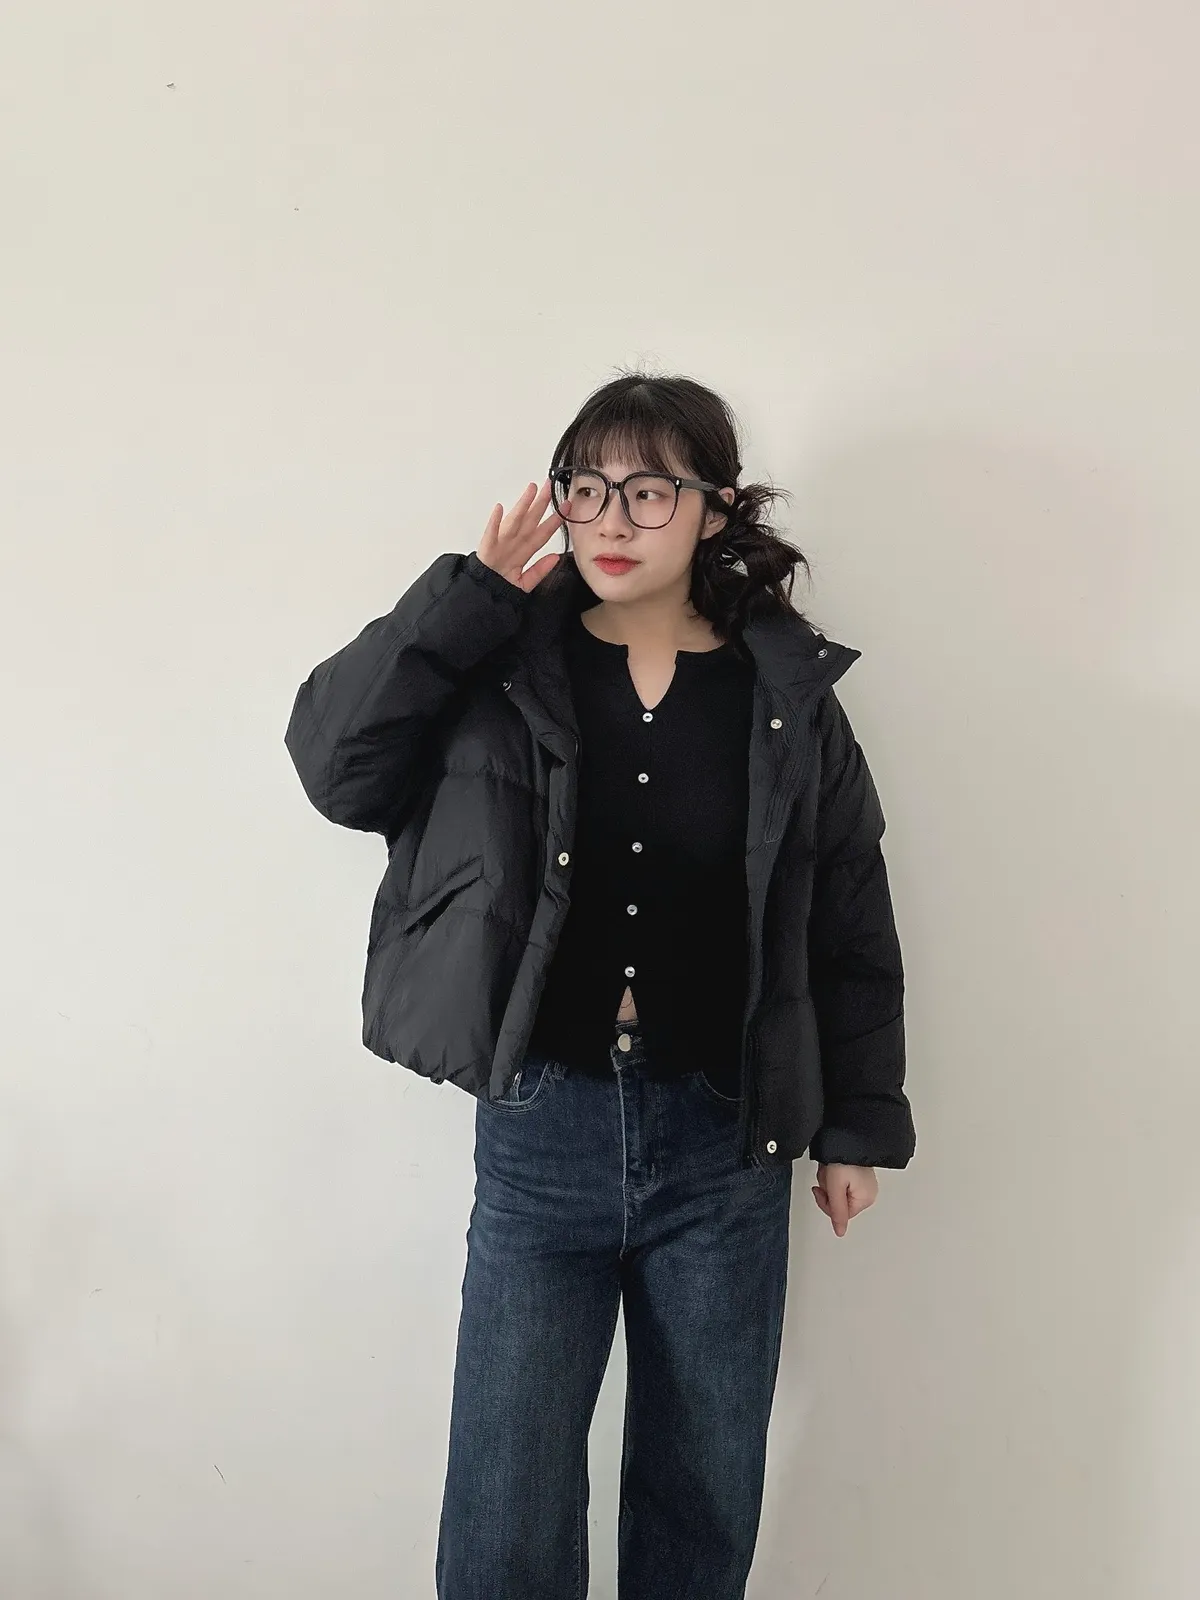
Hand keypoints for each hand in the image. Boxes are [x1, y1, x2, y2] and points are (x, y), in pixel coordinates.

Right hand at [477, 479, 568, 593]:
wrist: (481, 594)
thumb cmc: (500, 586)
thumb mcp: (525, 583)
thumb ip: (540, 570)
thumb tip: (556, 557)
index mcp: (524, 551)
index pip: (542, 533)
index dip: (555, 520)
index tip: (566, 506)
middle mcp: (514, 543)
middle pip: (530, 521)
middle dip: (541, 503)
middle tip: (550, 486)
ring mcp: (500, 544)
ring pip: (514, 522)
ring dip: (522, 506)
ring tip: (531, 491)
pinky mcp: (487, 548)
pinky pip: (491, 534)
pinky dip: (494, 522)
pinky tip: (499, 509)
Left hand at [812, 1164, 877, 1236]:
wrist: (845, 1135)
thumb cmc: (843, 1158)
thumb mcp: (835, 1188)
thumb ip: (837, 1212)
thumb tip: (840, 1232)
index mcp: (866, 1198)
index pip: (840, 1214)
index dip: (827, 1203)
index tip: (820, 1190)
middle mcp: (868, 1192)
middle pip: (838, 1202)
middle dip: (828, 1189)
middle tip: (829, 1175)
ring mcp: (863, 1182)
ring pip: (836, 1190)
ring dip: (828, 1179)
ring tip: (830, 1167)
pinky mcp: (857, 1173)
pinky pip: (839, 1180)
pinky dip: (832, 1173)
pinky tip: (831, 1164)